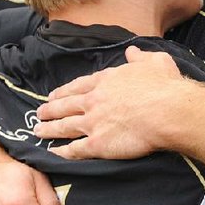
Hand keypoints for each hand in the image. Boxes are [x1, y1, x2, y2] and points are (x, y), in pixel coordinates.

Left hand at [34, 45, 181, 159]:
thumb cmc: (164, 86)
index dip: (64, 91)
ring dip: (49, 129)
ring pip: (64, 127)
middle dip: (50, 109)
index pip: (78, 86)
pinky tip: (53, 153)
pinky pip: (74, 149)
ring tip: (38, 131)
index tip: (54, 95)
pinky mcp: (97, 144)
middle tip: (39, 113)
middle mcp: (94, 100)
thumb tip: (132, 51)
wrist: (167, 111)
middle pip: (66, 105)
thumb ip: (139, 57)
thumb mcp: (154, 62)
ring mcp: (93, 123)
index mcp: (106, 81)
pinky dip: (61, 152)